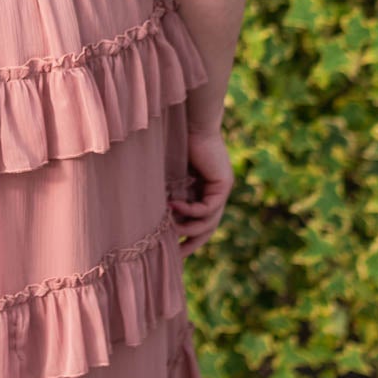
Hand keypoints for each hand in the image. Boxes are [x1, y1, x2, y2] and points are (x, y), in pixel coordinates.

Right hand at [169, 124, 234, 253]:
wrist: (191, 121)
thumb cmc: (175, 142)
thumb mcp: (169, 176)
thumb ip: (168, 194)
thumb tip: (154, 216)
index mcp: (204, 191)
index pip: (201, 222)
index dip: (189, 238)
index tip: (175, 251)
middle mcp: (216, 192)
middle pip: (209, 228)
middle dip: (193, 243)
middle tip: (178, 256)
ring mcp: (222, 189)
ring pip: (210, 222)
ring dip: (189, 227)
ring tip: (171, 227)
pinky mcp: (223, 184)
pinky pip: (207, 208)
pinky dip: (190, 210)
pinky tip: (173, 205)